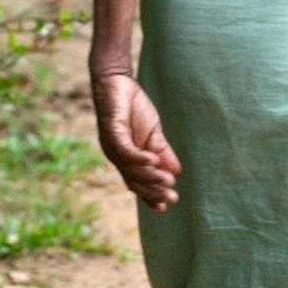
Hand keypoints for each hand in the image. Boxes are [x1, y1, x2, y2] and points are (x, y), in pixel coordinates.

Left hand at [90, 73, 180, 211]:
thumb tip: (176, 173)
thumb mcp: (153, 134)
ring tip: (168, 181)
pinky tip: (154, 161)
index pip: (137, 183)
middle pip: (133, 181)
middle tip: (173, 197)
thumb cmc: (133, 108)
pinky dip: (139, 159)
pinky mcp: (111, 131)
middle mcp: (117, 156)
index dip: (151, 196)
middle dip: (153, 191)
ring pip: (130, 169)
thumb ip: (163, 153)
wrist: (118, 82)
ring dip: (150, 177)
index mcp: (127, 159)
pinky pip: (125, 151)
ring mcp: (112, 145)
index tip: (167, 206)